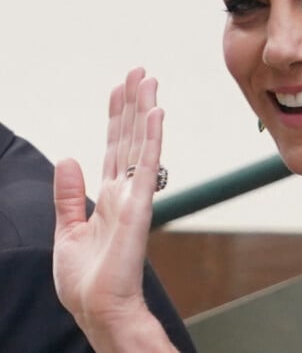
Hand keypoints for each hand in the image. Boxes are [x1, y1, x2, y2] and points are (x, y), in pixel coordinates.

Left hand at [53, 68, 164, 339]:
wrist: (98, 309)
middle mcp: (124, 188)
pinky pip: (147, 165)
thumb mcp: (67, 231)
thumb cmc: (86, 280)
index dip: (116, 116)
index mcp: (108, 194)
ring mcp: (134, 194)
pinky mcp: (139, 205)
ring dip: (145, 111)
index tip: (120, 88)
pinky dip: (152, 139)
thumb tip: (68, 158)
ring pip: (141, 143)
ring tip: (149, 81)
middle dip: (133, 103)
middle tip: (140, 71)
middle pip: (128, 136)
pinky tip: (156, 114)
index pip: (112, 145)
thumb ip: (69, 194)